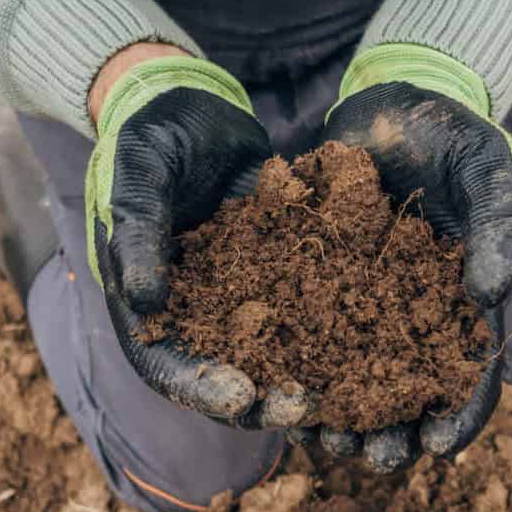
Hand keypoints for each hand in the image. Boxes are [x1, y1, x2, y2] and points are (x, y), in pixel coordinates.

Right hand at [85, 51, 310, 426]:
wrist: (189, 105)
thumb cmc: (147, 139)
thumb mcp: (137, 177)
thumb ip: (138, 235)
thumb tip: (144, 301)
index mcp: (147, 306)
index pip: (168, 366)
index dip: (204, 388)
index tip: (242, 396)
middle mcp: (195, 315)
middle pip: (227, 376)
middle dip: (266, 400)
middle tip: (306, 406)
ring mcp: (240, 298)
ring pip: (274, 355)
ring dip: (305, 378)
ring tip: (344, 394)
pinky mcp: (280, 274)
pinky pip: (307, 311)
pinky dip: (335, 332)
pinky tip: (373, 343)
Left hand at [311, 43, 511, 471]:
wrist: (393, 100)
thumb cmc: (455, 136)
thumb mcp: (487, 171)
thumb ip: (496, 227)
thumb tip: (493, 293)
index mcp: (465, 304)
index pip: (471, 373)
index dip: (459, 415)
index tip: (440, 447)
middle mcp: (415, 317)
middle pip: (407, 391)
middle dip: (392, 431)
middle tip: (374, 459)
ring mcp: (365, 303)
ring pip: (352, 374)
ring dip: (341, 415)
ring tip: (323, 442)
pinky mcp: (318, 281)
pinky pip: (303, 331)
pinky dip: (293, 363)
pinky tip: (273, 388)